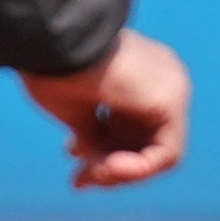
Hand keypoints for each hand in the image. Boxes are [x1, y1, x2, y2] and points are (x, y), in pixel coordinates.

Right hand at [18, 29, 191, 187]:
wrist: (48, 40)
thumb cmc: (51, 66)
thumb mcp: (73, 106)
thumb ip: (91, 130)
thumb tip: (93, 157)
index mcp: (136, 72)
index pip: (130, 123)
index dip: (103, 148)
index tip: (71, 158)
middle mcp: (161, 78)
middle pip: (144, 139)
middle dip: (110, 165)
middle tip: (80, 181)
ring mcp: (171, 88)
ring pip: (157, 151)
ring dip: (119, 172)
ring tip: (87, 176)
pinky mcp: (171, 101)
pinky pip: (166, 154)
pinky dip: (138, 170)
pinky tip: (107, 169)